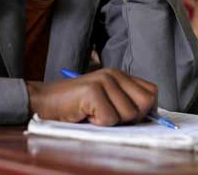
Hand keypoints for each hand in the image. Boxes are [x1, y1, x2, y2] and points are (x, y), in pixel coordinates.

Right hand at [27, 68, 157, 125]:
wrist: (45, 101)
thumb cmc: (77, 107)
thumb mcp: (107, 101)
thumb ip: (127, 103)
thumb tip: (153, 118)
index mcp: (120, 75)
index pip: (152, 92)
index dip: (146, 110)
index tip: (129, 117)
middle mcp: (114, 74)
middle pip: (146, 103)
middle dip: (131, 118)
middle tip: (109, 116)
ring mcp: (104, 80)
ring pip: (128, 114)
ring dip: (111, 122)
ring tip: (94, 113)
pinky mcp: (93, 91)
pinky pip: (110, 119)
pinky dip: (98, 124)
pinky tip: (86, 115)